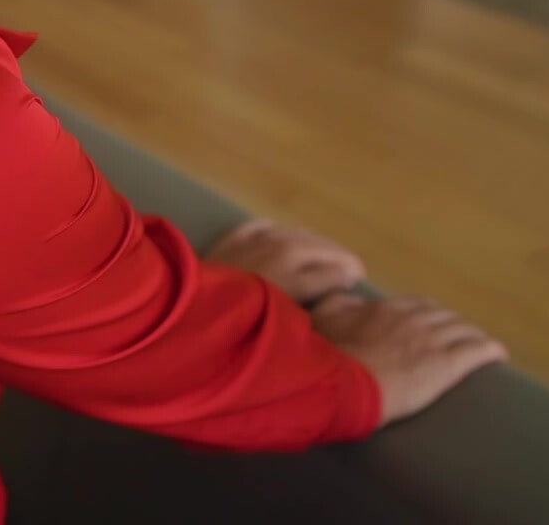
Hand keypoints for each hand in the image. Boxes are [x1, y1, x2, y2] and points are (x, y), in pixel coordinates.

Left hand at [206, 219, 365, 304]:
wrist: (191, 308)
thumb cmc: (243, 321)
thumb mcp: (287, 318)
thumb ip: (317, 298)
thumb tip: (343, 281)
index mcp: (295, 275)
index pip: (334, 269)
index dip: (349, 273)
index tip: (357, 279)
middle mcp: (280, 250)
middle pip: (319, 247)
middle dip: (339, 256)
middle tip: (351, 266)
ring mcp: (255, 241)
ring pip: (294, 234)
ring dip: (313, 241)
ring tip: (324, 251)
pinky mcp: (232, 238)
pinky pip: (260, 227)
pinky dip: (274, 230)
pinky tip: (278, 233)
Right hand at [312, 293, 507, 423]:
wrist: (347, 382)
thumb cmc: (332, 354)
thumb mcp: (324, 318)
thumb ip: (337, 302)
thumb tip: (349, 297)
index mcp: (386, 308)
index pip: (415, 305)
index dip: (426, 314)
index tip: (428, 323)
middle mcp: (414, 318)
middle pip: (443, 316)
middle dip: (452, 324)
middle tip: (455, 336)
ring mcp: (434, 340)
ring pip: (463, 330)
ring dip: (472, 335)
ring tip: (477, 344)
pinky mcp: (449, 364)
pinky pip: (478, 351)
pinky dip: (490, 350)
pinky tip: (498, 354)